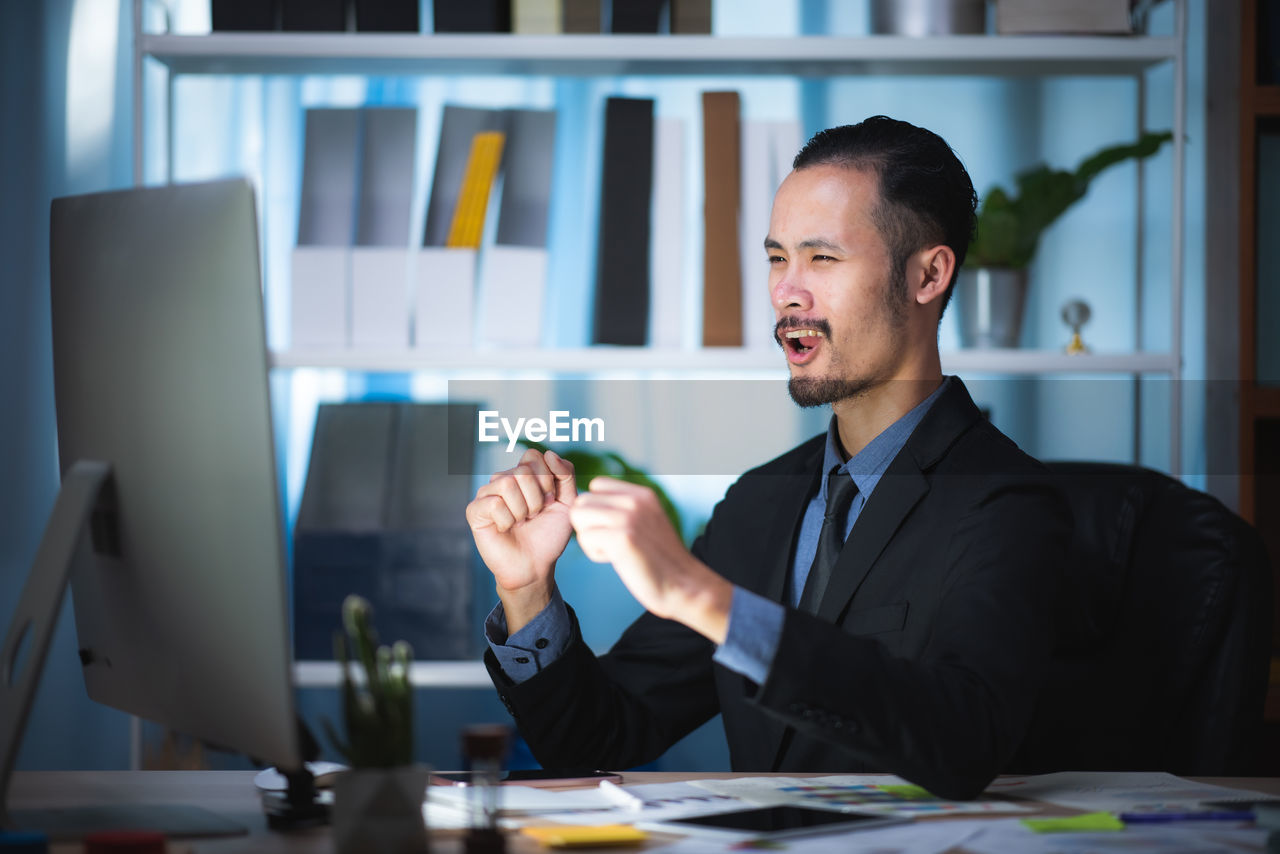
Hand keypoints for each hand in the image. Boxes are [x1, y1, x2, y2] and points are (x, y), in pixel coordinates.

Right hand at [466, 449, 575, 629]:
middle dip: (537, 498)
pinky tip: (506, 528)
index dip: (547, 479)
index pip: (533, 456)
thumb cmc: (549, 534)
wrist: (536, 565)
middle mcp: (504, 479)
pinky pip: (495, 503)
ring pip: (507, 483)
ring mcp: (487, 494)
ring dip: (523, 509)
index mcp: (524, 474)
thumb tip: (549, 453)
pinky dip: (508, 520)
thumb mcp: (567, 502)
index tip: (549, 501)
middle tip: (534, 515)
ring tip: (521, 521)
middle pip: (522, 470)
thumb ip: (565, 474)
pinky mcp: (475, 511)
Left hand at [569, 477, 731, 642]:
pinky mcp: (622, 538)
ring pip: (578, 516)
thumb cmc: (660, 559)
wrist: (684, 585)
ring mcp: (628, 517)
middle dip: (588, 524)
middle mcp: (635, 500)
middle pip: (582, 501)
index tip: (613, 529)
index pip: (596, 485)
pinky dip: (595, 554)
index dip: (596, 508)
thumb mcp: (646, 520)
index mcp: (642, 494)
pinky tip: (617, 560)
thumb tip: (583, 503)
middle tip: (610, 543)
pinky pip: (585, 538)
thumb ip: (622, 508)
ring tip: (612, 551)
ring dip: (589, 538)